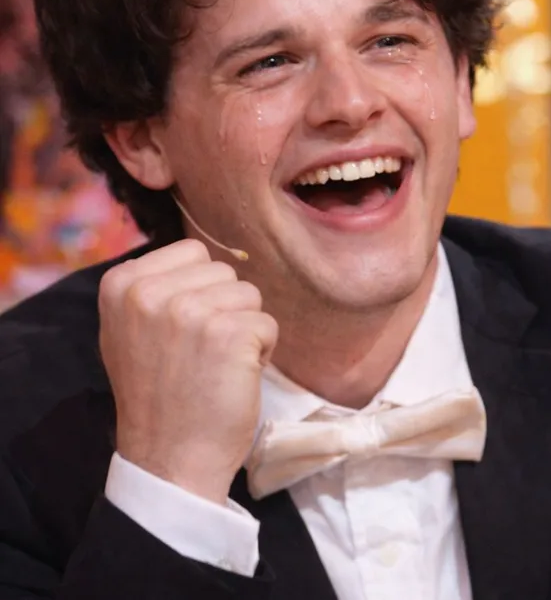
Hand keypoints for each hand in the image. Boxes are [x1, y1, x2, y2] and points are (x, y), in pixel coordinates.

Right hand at [98, 239, 277, 504]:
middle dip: (223, 308)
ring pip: (248, 294)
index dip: (199, 290)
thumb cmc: (155, 396)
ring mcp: (188, 311)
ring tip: (216, 365)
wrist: (168, 460)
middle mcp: (149, 292)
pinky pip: (267, 324)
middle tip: (201, 352)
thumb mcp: (128, 330)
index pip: (192, 251)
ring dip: (243, 329)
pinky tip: (234, 378)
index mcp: (121, 283)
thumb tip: (197, 256)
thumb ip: (153, 288)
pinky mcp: (228, 334)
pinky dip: (261, 352)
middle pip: (222, 270)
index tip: (180, 332)